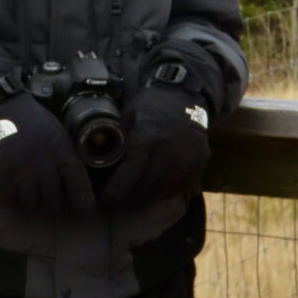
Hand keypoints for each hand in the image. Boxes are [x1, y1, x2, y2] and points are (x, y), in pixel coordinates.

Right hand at [0, 92, 95, 216]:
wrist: (0, 108)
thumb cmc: (31, 121)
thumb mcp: (57, 133)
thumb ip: (66, 157)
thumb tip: (75, 184)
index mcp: (61, 152)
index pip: (78, 185)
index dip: (82, 200)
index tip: (83, 209)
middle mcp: (43, 164)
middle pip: (53, 201)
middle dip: (53, 205)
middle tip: (49, 202)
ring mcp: (21, 172)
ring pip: (31, 205)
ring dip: (31, 203)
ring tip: (28, 193)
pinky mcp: (0, 177)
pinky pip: (9, 201)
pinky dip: (12, 199)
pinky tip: (12, 189)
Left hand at [101, 84, 209, 208]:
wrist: (184, 95)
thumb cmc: (149, 106)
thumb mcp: (127, 117)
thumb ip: (117, 141)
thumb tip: (98, 165)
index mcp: (147, 138)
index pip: (127, 177)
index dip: (114, 192)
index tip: (105, 198)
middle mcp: (169, 150)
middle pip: (144, 189)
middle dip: (127, 199)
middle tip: (115, 202)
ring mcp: (187, 158)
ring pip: (161, 193)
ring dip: (144, 200)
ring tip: (131, 200)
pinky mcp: (199, 163)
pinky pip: (178, 188)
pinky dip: (163, 193)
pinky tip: (151, 192)